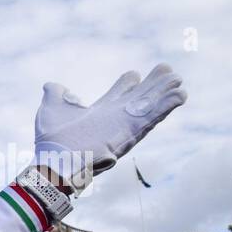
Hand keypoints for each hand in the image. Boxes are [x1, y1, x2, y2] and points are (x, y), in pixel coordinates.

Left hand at [33, 64, 185, 189]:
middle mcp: (115, 118)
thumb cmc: (51, 141)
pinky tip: (180, 94)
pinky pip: (153, 117)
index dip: (128, 82)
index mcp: (100, 111)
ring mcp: (125, 125)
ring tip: (178, 79)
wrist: (54, 161)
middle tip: (167, 70)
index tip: (134, 74)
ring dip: (165, 92)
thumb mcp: (51, 111)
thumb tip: (50, 85)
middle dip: (154, 85)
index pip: (120, 92)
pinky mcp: (131, 133)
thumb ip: (54, 95)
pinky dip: (167, 105)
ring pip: (151, 105)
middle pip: (140, 97)